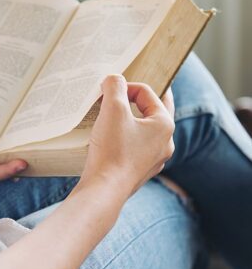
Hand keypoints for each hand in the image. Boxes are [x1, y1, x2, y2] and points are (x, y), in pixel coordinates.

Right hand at [80, 75, 174, 194]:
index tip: (108, 89)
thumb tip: (114, 79)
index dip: (127, 86)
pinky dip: (128, 139)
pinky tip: (114, 140)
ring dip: (134, 121)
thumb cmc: (112, 150)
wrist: (104, 189)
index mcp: (164, 124)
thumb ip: (115, 87)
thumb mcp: (112, 110)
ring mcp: (154, 159)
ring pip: (146, 132)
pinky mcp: (140, 171)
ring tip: (119, 116)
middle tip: (136, 90)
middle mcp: (165, 143)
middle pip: (155, 112)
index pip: (147, 94)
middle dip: (143, 100)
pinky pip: (137, 148)